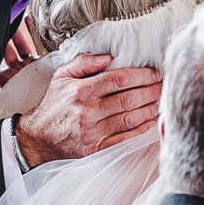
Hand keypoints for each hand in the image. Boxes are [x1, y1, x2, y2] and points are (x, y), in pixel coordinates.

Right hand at [14, 55, 162, 167]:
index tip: (154, 73)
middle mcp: (88, 111)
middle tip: (164, 86)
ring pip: (130, 118)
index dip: (141, 75)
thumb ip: (85, 62)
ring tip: (163, 101)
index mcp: (81, 91)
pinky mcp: (97, 148)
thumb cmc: (54, 104)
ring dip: (150, 109)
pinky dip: (142, 129)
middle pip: (128, 99)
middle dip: (151, 91)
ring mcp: (93, 132)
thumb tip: (110, 56)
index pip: (118, 79)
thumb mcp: (62, 76)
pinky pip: (126, 138)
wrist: (39, 138)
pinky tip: (152, 120)